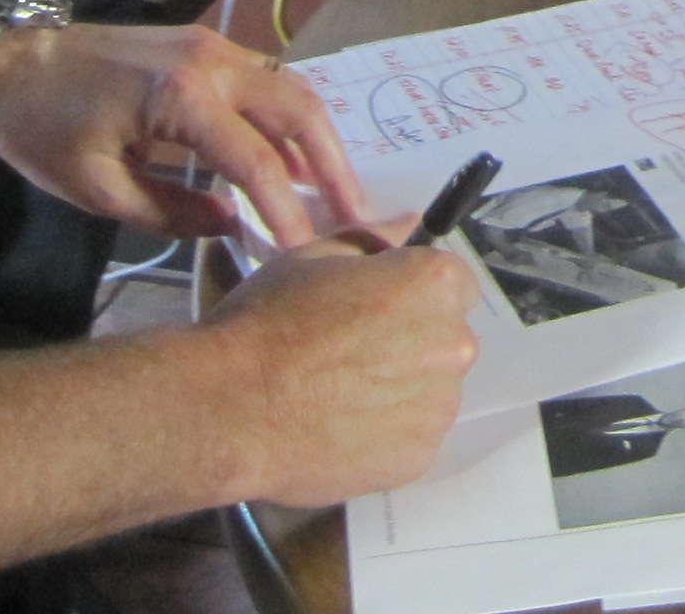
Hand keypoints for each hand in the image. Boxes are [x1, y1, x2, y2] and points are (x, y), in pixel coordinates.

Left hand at [0, 20, 375, 248]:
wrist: (7, 61)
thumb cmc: (41, 129)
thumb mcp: (97, 189)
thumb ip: (172, 211)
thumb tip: (232, 224)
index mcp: (182, 97)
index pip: (256, 162)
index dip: (287, 212)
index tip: (305, 254)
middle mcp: (212, 61)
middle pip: (299, 110)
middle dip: (333, 165)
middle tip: (355, 216)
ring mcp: (214, 44)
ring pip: (291, 88)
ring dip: (318, 139)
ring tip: (334, 192)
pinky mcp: (206, 44)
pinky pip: (267, 79)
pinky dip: (291, 119)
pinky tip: (294, 158)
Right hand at [203, 236, 483, 507]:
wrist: (231, 409)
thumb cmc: (269, 321)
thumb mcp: (314, 256)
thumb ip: (375, 239)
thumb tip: (410, 224)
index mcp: (434, 285)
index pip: (454, 282)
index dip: (414, 293)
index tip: (379, 307)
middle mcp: (453, 345)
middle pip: (447, 338)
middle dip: (412, 341)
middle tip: (351, 353)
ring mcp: (438, 408)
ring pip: (432, 391)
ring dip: (402, 389)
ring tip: (340, 397)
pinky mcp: (419, 460)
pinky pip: (413, 437)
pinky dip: (387, 434)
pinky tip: (341, 430)